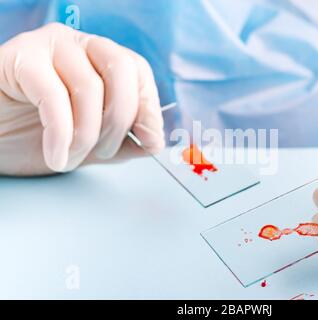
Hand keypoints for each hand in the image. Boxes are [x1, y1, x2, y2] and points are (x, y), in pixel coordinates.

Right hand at [0, 23, 163, 175]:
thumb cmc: (36, 135)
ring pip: (90, 86)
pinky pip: (54, 96)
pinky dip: (61, 134)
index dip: (149, 107)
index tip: (150, 139)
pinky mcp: (20, 58)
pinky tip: (56, 155)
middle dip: (120, 119)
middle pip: (122, 70)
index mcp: (100, 60)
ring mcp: (50, 46)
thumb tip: (155, 140)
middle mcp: (79, 45)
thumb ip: (124, 141)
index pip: (138, 70)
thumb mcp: (91, 143)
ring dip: (86, 135)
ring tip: (70, 158)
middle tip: (104, 151)